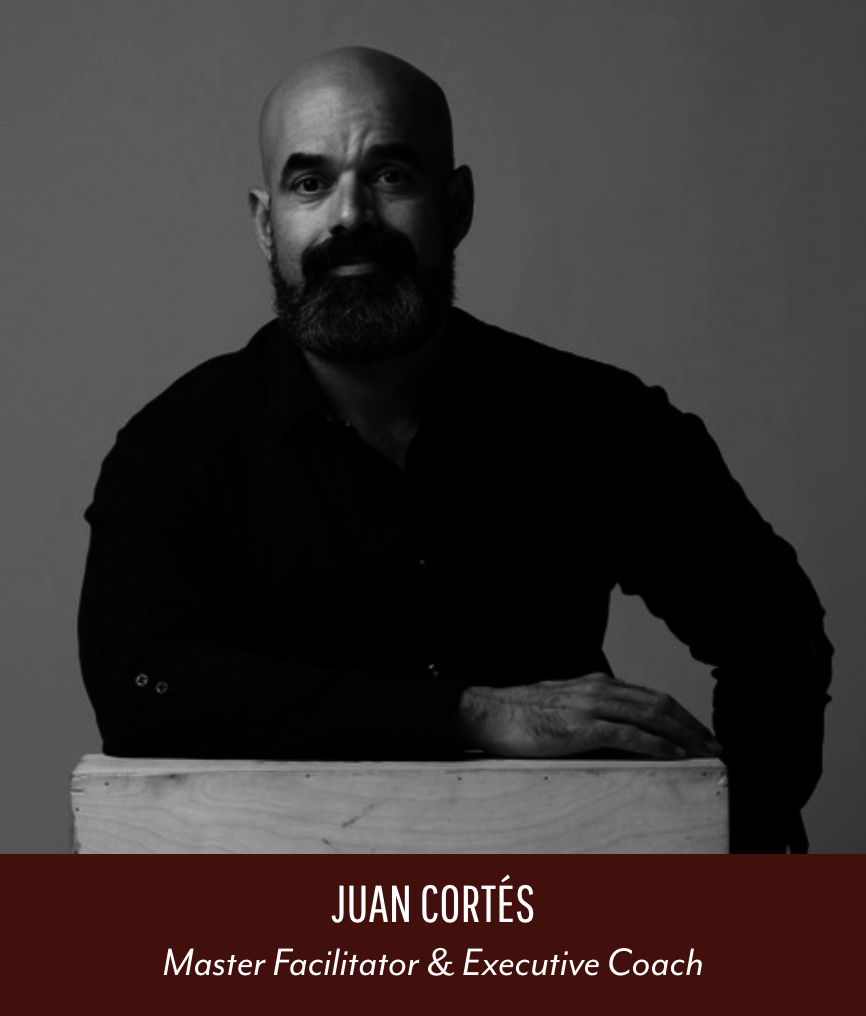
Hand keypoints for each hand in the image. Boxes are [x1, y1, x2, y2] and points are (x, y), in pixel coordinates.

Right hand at [457, 672, 721, 759]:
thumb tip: (609, 735)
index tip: (698, 730)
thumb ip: (586, 715)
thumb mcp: (558, 708)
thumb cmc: (516, 714)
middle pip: (659, 703)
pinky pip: (630, 736)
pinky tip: (674, 756)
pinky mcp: (581, 728)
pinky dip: (658, 745)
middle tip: (714, 743)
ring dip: (684, 735)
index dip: (679, 713)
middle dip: (691, 724)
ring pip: (651, 716)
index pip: (648, 695)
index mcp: (594, 684)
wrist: (485, 712)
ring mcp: (590, 706)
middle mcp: (598, 689)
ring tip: (704, 751)